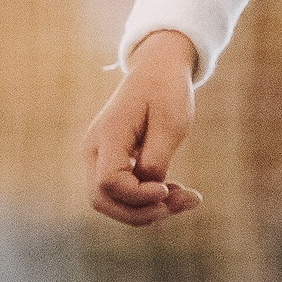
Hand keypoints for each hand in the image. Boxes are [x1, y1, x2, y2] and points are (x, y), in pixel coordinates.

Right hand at [84, 30, 203, 226]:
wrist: (156, 70)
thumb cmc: (166, 91)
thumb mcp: (171, 123)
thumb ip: (157, 159)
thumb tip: (151, 191)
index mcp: (108, 135)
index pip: (109, 183)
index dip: (138, 196)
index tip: (169, 187)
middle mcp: (94, 149)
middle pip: (102, 200)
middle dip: (142, 212)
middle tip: (183, 202)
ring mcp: (98, 157)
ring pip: (110, 201)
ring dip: (147, 209)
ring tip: (186, 198)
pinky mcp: (109, 162)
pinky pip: (120, 192)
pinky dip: (146, 199)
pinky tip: (174, 191)